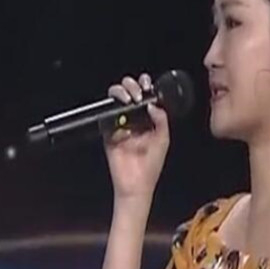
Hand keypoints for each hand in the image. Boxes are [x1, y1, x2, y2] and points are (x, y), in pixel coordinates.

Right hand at [103, 72, 169, 200]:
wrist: (137, 182)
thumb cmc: (151, 164)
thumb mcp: (163, 138)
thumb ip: (160, 119)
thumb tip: (152, 104)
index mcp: (147, 118)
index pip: (144, 95)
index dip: (145, 85)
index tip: (148, 85)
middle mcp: (133, 118)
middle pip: (128, 91)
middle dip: (132, 85)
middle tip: (138, 93)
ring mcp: (119, 123)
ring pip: (115, 98)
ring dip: (121, 92)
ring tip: (130, 98)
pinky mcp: (107, 131)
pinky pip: (106, 114)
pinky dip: (112, 108)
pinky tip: (121, 110)